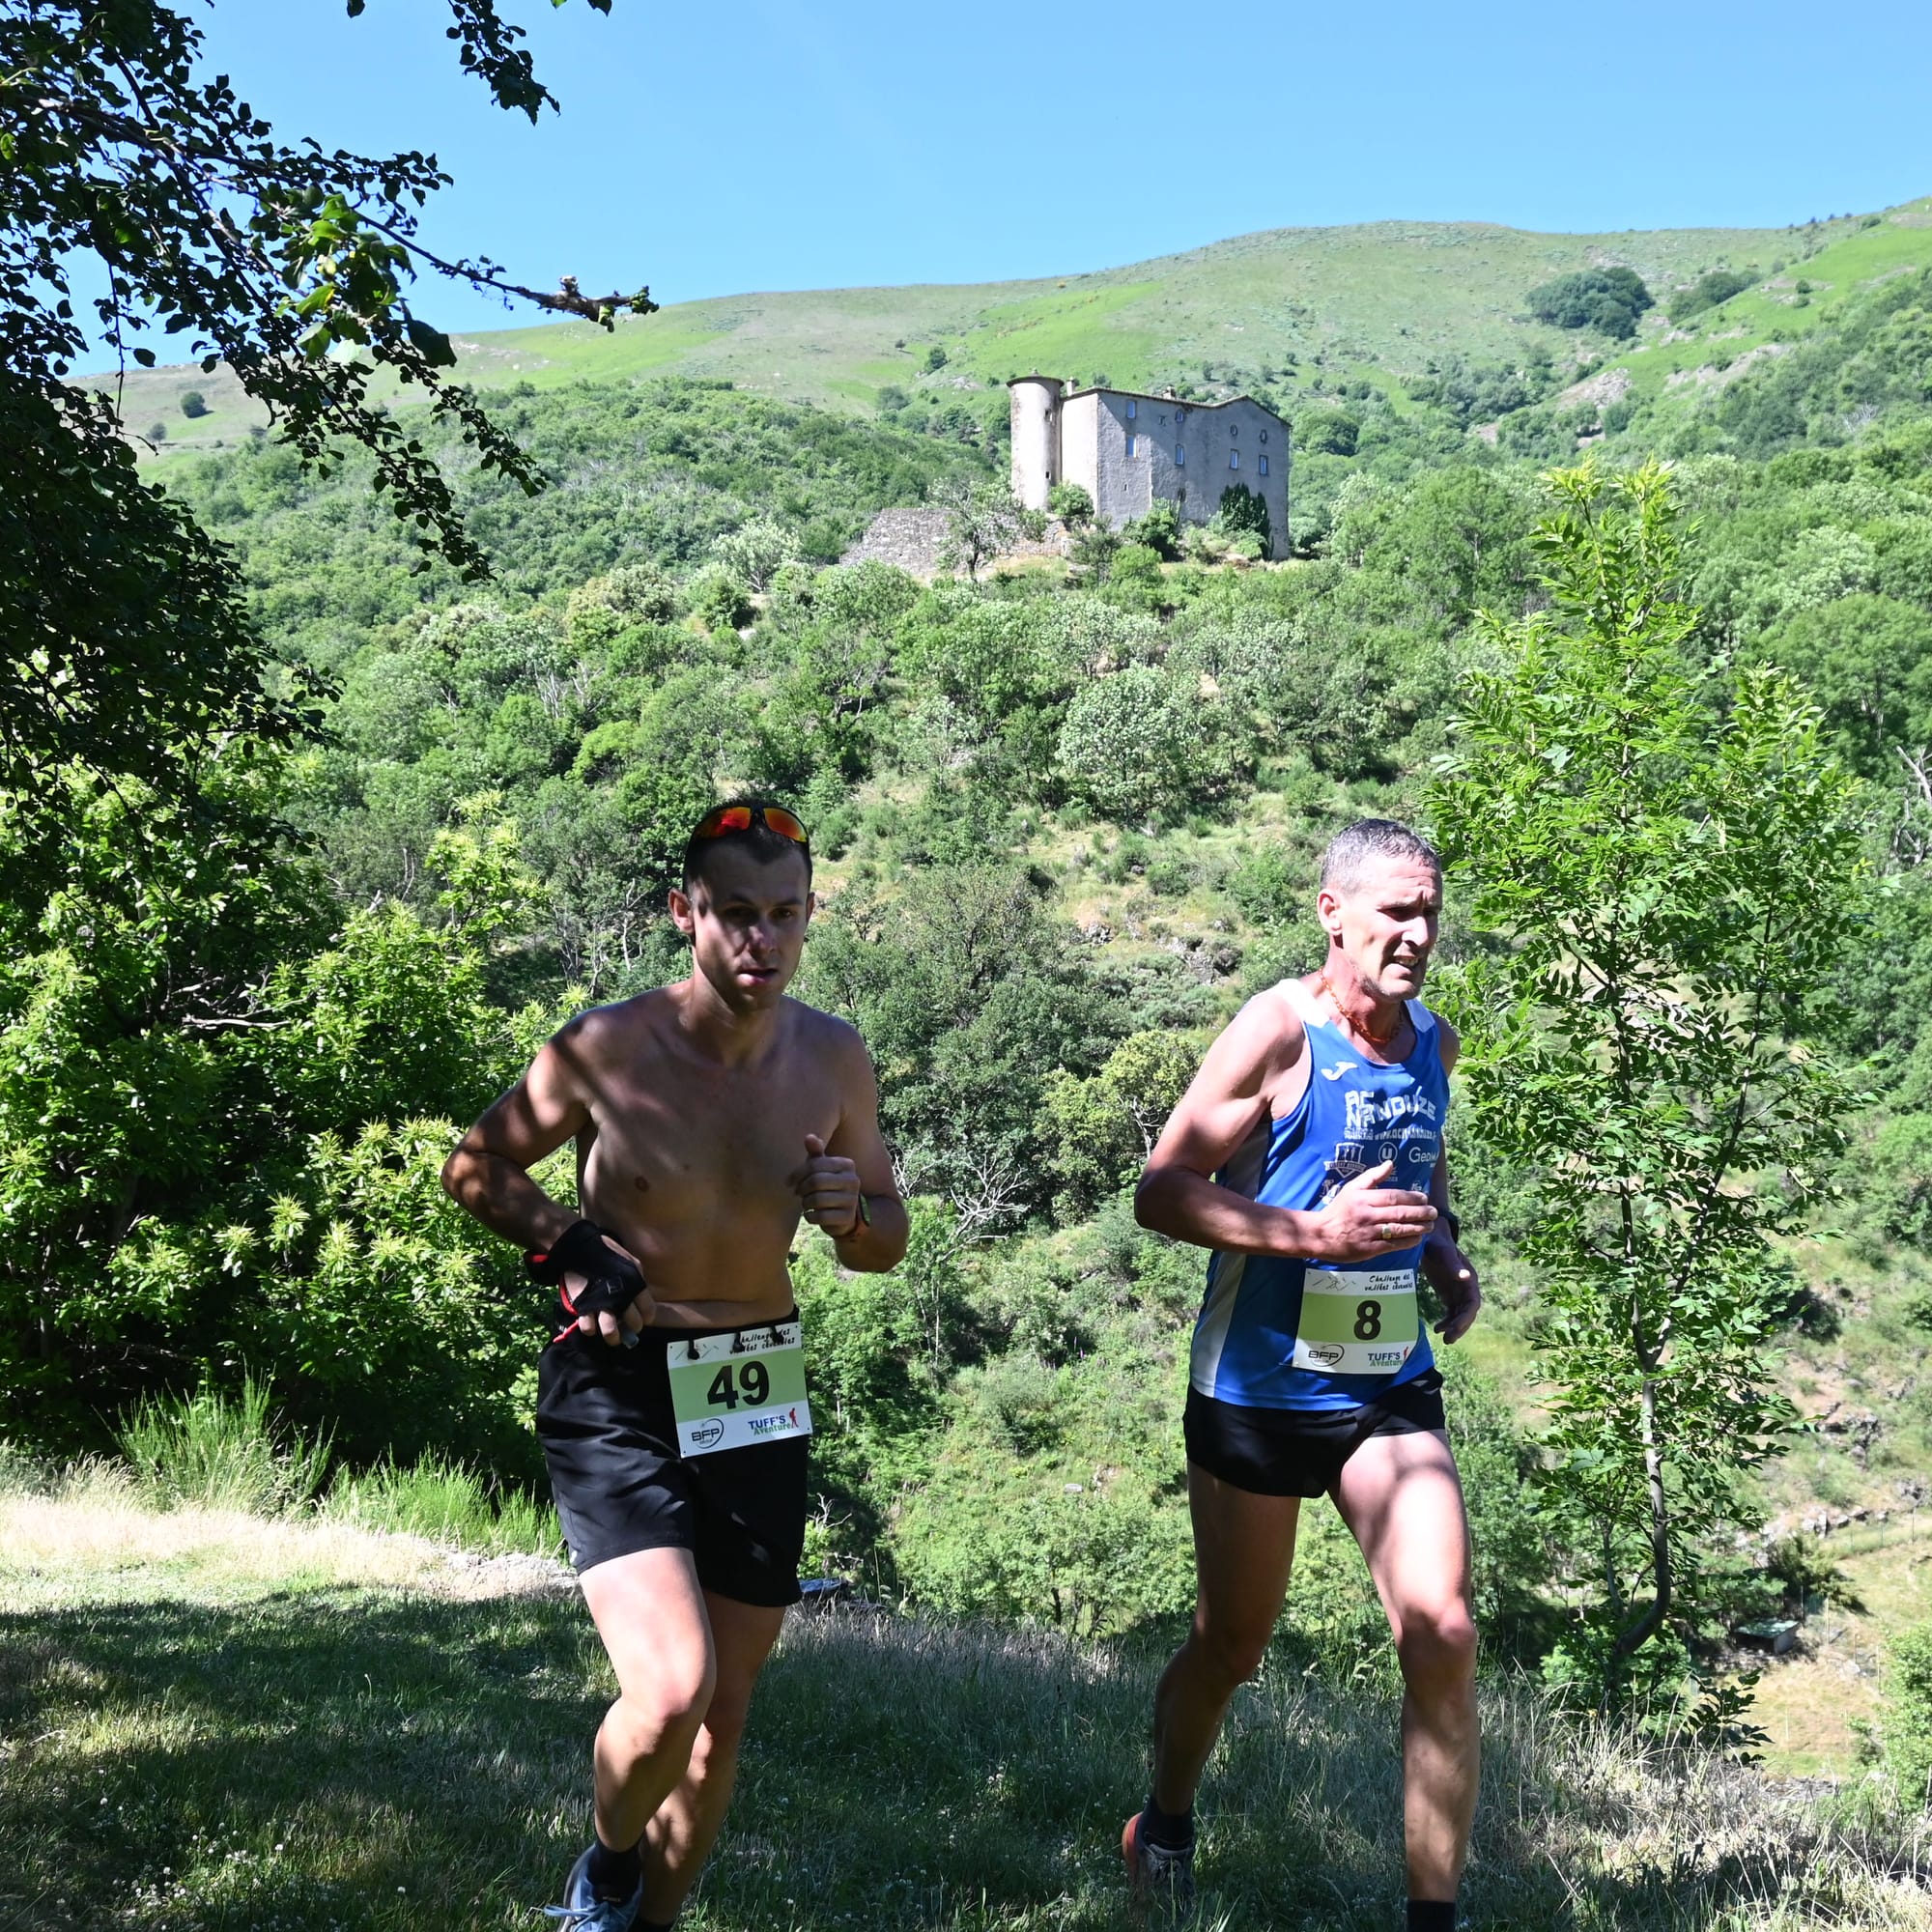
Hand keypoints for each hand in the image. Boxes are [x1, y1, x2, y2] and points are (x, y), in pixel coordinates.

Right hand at [561, 1229, 654, 1348]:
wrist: (581, 1247)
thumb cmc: (608, 1254)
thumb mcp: (630, 1263)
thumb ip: (638, 1280)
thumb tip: (642, 1298)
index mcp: (635, 1286)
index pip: (649, 1311)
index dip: (647, 1318)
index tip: (643, 1319)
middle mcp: (621, 1298)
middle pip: (632, 1323)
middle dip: (632, 1328)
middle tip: (627, 1326)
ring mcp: (601, 1304)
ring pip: (610, 1331)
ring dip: (612, 1336)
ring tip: (612, 1337)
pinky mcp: (583, 1306)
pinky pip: (588, 1327)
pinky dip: (590, 1329)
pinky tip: (592, 1325)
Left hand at [792, 1133, 863, 1239]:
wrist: (844, 1214)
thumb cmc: (828, 1185)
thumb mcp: (822, 1168)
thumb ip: (816, 1152)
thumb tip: (809, 1137)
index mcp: (847, 1164)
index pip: (815, 1164)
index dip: (797, 1173)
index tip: (789, 1182)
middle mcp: (853, 1180)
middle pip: (815, 1181)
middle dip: (801, 1189)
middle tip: (798, 1193)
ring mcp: (852, 1200)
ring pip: (817, 1200)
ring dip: (805, 1203)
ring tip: (806, 1203)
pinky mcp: (847, 1218)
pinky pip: (820, 1216)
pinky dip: (810, 1216)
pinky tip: (811, 1214)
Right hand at [1315, 1161, 1437, 1262]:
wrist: (1321, 1234)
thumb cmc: (1339, 1209)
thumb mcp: (1352, 1188)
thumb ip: (1372, 1176)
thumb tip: (1390, 1163)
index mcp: (1363, 1198)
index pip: (1393, 1197)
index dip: (1412, 1197)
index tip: (1425, 1198)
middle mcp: (1367, 1215)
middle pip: (1399, 1213)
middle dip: (1420, 1213)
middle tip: (1433, 1212)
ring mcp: (1369, 1233)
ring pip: (1399, 1229)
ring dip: (1418, 1228)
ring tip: (1430, 1225)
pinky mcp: (1369, 1249)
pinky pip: (1393, 1245)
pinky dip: (1407, 1242)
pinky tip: (1417, 1238)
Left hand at [1422, 1232, 1481, 1342]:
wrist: (1429, 1238)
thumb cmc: (1437, 1243)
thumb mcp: (1443, 1252)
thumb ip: (1453, 1264)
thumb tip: (1466, 1276)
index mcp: (1469, 1278)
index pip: (1472, 1303)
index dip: (1465, 1317)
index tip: (1455, 1328)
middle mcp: (1466, 1287)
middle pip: (1468, 1312)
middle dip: (1460, 1327)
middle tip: (1448, 1340)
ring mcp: (1458, 1292)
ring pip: (1460, 1315)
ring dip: (1454, 1328)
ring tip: (1444, 1339)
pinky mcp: (1448, 1294)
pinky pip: (1451, 1312)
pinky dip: (1446, 1322)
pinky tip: (1437, 1329)